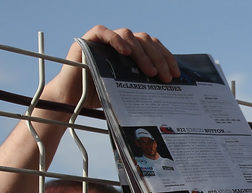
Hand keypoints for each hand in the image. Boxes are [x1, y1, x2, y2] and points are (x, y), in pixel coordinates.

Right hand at [46, 26, 178, 109]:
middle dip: (158, 58)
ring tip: (151, 71)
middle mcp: (120, 43)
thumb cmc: (104, 98)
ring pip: (128, 35)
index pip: (153, 46)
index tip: (176, 74)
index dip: (166, 57)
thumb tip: (174, 88)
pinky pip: (103, 32)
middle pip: (144, 40)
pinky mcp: (88, 41)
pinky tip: (126, 52)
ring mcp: (104, 41)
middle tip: (165, 77)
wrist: (75, 102)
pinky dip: (116, 40)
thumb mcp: (132, 90)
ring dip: (142, 52)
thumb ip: (146, 83)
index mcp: (132, 53)